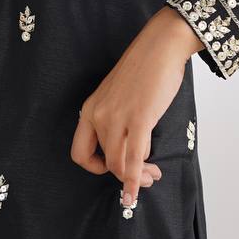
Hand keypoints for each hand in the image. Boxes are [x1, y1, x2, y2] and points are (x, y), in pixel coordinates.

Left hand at [71, 5, 195, 207]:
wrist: (159, 47)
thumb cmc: (144, 70)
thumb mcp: (119, 97)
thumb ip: (117, 120)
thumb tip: (129, 150)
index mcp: (90, 109)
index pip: (79, 154)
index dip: (95, 168)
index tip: (113, 167)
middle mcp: (98, 116)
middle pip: (105, 163)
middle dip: (125, 176)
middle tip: (145, 177)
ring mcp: (116, 118)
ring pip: (119, 164)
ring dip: (138, 177)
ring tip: (153, 175)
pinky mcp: (138, 119)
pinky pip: (134, 158)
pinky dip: (135, 180)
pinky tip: (139, 190)